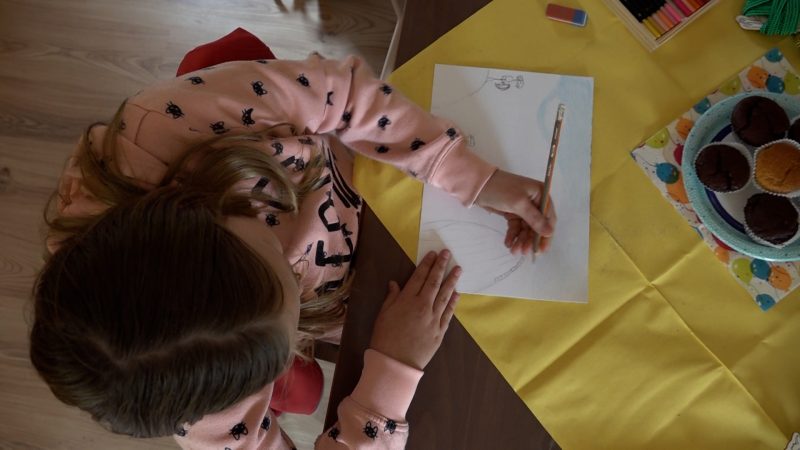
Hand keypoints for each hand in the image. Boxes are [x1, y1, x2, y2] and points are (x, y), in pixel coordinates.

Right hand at [369, 250, 461, 369]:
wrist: (395, 363)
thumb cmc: (385, 337)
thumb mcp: (383, 314)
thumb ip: (392, 298)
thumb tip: (396, 283)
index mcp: (407, 300)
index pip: (419, 277)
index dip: (427, 264)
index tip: (433, 254)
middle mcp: (423, 306)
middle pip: (434, 282)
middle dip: (441, 267)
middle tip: (448, 254)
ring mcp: (433, 319)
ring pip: (444, 295)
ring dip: (452, 281)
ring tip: (458, 269)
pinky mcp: (440, 331)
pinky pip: (448, 313)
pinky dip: (453, 302)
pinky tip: (457, 294)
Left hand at [475, 169, 556, 254]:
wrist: (477, 185)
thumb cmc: (501, 190)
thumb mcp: (519, 204)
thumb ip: (535, 219)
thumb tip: (549, 232)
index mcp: (540, 194)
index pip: (548, 217)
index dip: (546, 234)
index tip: (542, 249)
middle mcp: (534, 201)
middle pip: (537, 225)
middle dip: (530, 239)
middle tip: (524, 252)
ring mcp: (523, 208)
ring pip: (526, 228)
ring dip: (521, 240)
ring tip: (514, 250)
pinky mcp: (512, 213)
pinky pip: (516, 227)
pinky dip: (513, 236)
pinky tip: (508, 243)